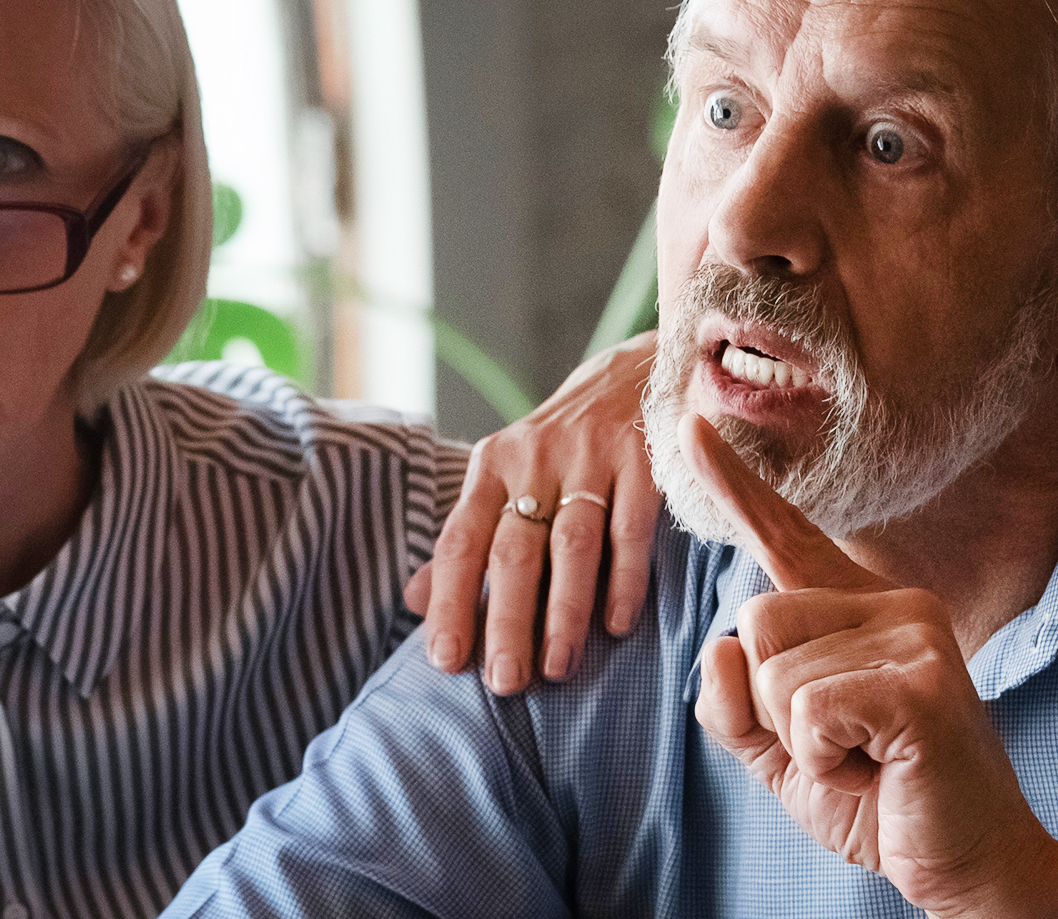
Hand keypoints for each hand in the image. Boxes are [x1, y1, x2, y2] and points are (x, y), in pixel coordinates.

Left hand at [406, 331, 659, 693]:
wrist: (635, 374)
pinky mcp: (644, 461)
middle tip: (505, 682)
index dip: (451, 602)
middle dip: (507, 621)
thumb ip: (466, 539)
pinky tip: (617, 625)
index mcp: (491, 467)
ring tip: (559, 668)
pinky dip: (624, 580)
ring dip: (564, 612)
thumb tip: (414, 602)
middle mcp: (534, 459)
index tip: (446, 661)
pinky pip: (631, 529)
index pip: (460, 541)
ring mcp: (591, 457)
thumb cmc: (560, 447)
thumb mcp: (505, 478)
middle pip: (514, 550)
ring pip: (571, 545)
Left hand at [682, 414, 1057, 918]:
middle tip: (847, 747)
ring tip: (867, 758)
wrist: (966, 866)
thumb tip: (720, 648)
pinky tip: (880, 768)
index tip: (691, 425)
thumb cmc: (880, 800)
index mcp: (859, 609)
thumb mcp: (785, 754)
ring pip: (773, 669)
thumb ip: (738, 705)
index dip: (735, 485)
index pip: (784, 538)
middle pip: (754, 619)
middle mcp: (894, 601)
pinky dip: (824, 760)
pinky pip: (807, 710)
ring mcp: (915, 633)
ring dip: (801, 742)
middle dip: (773, 708)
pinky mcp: (923, 680)